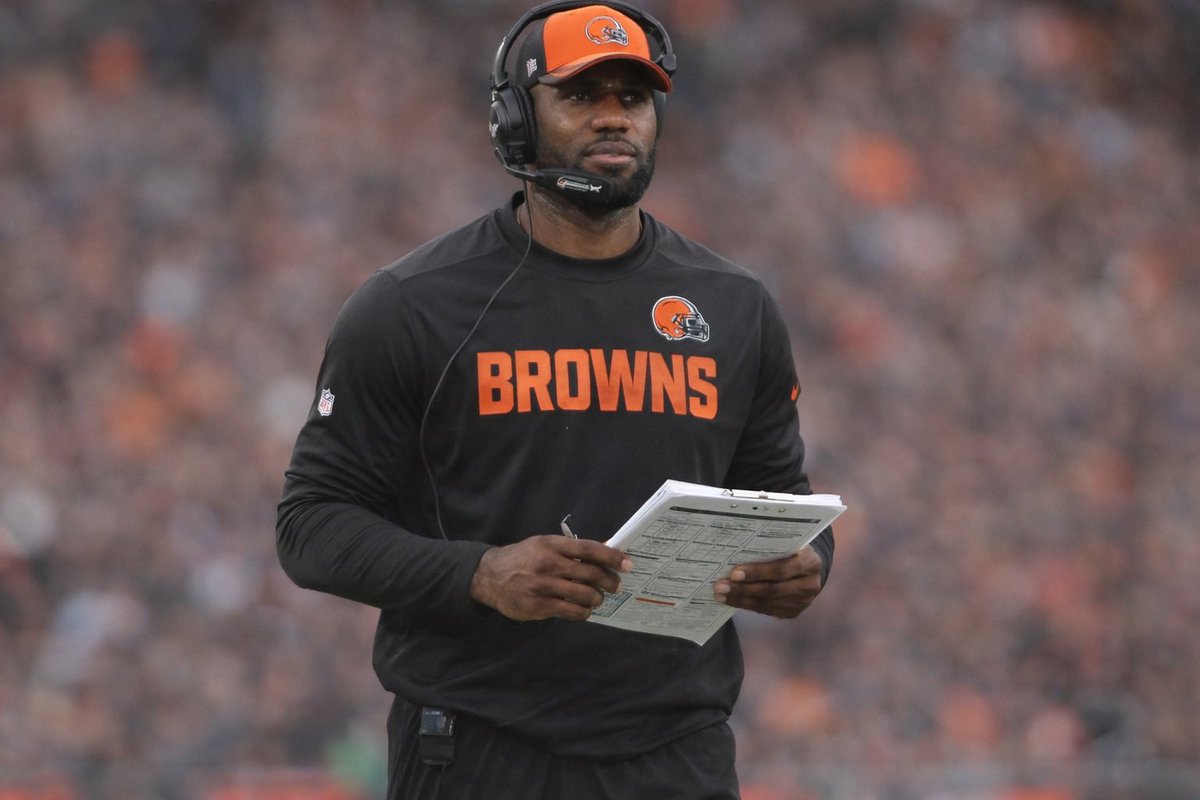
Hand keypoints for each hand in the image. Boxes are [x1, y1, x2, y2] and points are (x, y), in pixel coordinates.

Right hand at [470, 535, 632, 621]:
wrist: (490, 576)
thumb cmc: (523, 558)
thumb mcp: (544, 545)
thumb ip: (571, 549)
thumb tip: (604, 550)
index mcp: (552, 545)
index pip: (589, 549)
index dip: (612, 557)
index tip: (627, 563)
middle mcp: (549, 564)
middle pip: (591, 574)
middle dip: (610, 581)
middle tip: (616, 585)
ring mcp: (544, 587)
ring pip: (585, 595)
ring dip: (597, 598)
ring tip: (598, 598)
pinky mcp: (539, 606)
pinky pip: (572, 612)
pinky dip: (584, 612)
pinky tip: (584, 610)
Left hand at [713, 545, 824, 618]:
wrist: (807, 567)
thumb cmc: (790, 550)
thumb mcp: (786, 543)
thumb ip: (769, 547)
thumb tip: (734, 551)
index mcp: (810, 562)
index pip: (781, 569)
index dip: (757, 572)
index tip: (734, 573)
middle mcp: (810, 584)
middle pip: (772, 589)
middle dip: (743, 589)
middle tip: (720, 586)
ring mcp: (803, 601)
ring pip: (767, 603)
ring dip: (740, 599)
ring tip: (720, 594)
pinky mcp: (793, 612)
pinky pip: (766, 610)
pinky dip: (746, 605)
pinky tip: (731, 600)